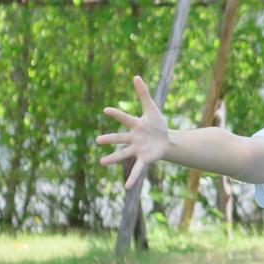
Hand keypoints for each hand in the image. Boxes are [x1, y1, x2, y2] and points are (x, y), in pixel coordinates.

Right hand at [96, 75, 169, 189]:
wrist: (166, 140)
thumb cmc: (157, 124)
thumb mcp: (152, 109)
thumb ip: (143, 94)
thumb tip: (136, 76)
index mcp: (135, 125)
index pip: (125, 118)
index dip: (117, 114)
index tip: (106, 110)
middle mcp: (133, 138)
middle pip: (120, 138)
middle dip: (110, 139)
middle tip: (97, 140)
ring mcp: (137, 149)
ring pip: (124, 154)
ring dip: (114, 158)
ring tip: (102, 162)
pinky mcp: (144, 159)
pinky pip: (137, 170)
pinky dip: (132, 179)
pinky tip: (126, 187)